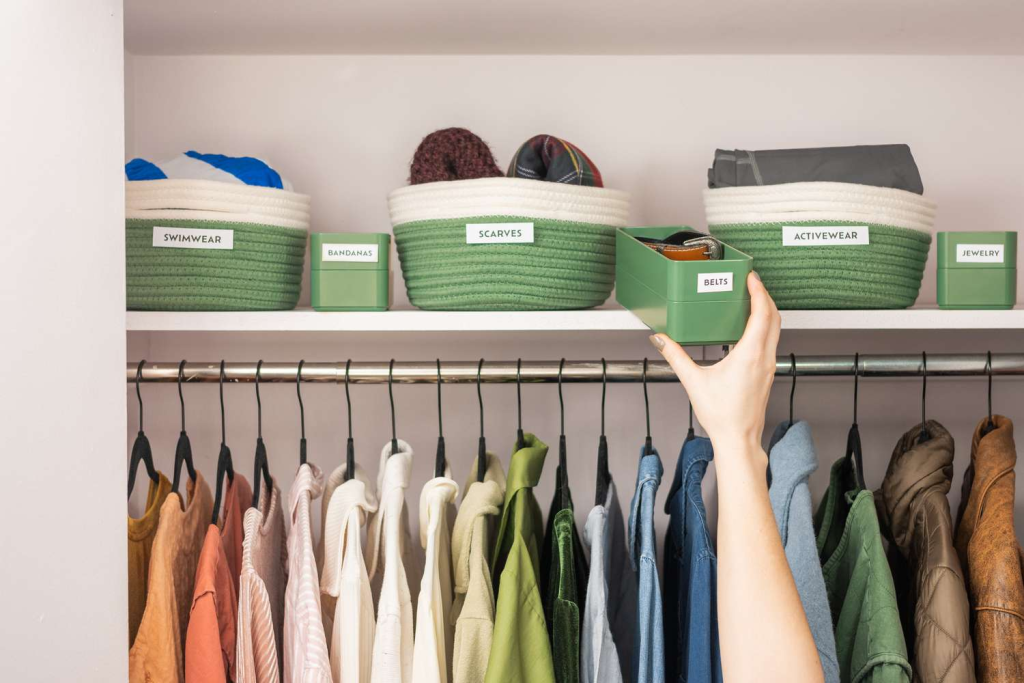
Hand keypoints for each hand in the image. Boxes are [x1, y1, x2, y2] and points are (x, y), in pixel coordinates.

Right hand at [649, 272, 780, 456]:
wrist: (738, 439)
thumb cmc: (722, 415)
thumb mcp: (694, 382)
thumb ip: (676, 356)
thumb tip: (661, 339)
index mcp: (750, 355)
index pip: (762, 314)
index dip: (758, 291)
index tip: (751, 278)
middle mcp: (764, 358)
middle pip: (774, 317)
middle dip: (765, 296)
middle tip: (752, 283)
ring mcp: (769, 366)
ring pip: (775, 330)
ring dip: (767, 312)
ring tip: (752, 300)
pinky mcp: (767, 374)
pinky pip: (771, 342)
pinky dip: (764, 328)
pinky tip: (750, 329)